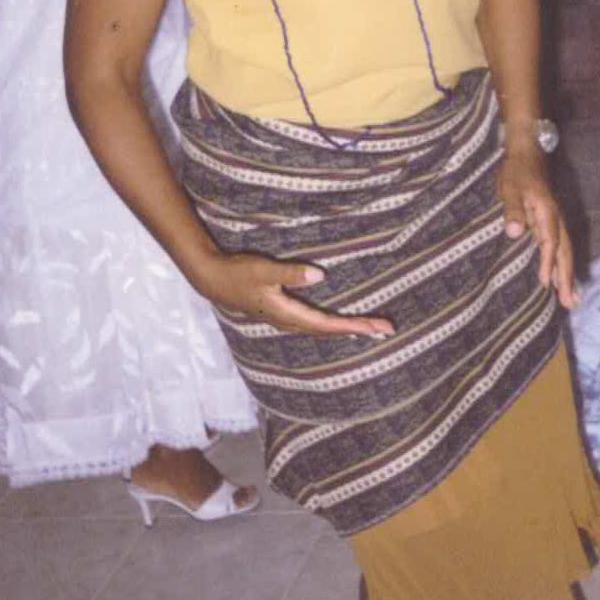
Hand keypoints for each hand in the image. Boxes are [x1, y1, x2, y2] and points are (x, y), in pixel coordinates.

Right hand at [195, 252, 394, 339]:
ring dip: (346, 327)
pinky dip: (330, 322)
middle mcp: (289, 321)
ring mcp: (285, 318)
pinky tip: (337, 321)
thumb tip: (319, 275)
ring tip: (369, 327)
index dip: (354, 326)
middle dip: (357, 328)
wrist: (212, 279)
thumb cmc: (238, 273)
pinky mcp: (282, 311)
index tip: (377, 327)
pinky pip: (313, 322)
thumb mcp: (263, 270)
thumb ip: (290, 274)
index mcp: (288, 314)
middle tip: (386, 328)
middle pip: (329, 329)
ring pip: (322, 327)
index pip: (328, 324)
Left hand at [498, 145, 577, 309]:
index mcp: (547, 212)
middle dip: (567, 278)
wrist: (528, 152)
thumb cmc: (516, 171)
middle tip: (570, 303)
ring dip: (568, 274)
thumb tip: (514, 232)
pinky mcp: (551, 221)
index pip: (549, 242)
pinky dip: (562, 264)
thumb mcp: (510, 188)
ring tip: (571, 298)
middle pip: (564, 252)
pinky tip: (559, 276)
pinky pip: (560, 246)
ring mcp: (556, 220)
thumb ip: (512, 210)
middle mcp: (556, 219)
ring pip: (566, 251)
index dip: (548, 263)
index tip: (546, 284)